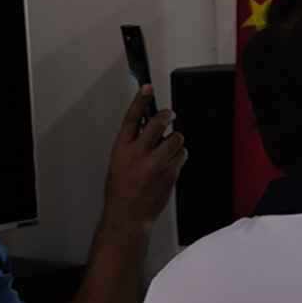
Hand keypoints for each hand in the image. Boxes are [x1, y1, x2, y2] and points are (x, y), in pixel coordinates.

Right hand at [102, 86, 187, 234]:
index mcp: (122, 148)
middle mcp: (139, 153)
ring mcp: (156, 163)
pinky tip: (170, 165)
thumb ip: (132, 144)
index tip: (148, 87)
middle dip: (168, 115)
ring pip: (176, 138)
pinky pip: (182, 156)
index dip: (141, 100)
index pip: (132, 118)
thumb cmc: (121, 191)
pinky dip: (179, 157)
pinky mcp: (170, 173)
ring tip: (168, 151)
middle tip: (171, 115)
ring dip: (175, 142)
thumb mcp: (119, 162)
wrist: (128, 215)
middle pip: (159, 122)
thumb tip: (147, 128)